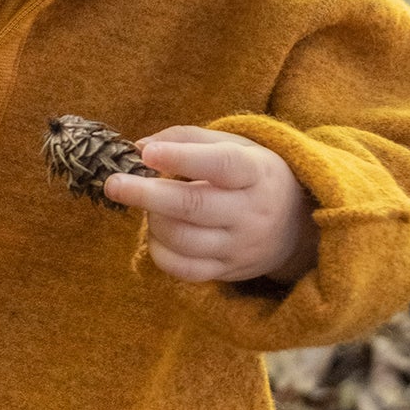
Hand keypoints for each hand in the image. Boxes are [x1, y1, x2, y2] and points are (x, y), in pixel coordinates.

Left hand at [103, 125, 318, 284]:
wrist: (295, 225)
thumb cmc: (252, 175)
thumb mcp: (235, 145)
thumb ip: (188, 138)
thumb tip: (140, 147)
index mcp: (257, 173)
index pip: (220, 164)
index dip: (182, 158)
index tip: (147, 154)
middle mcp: (251, 212)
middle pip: (194, 206)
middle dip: (147, 195)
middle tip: (113, 183)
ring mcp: (240, 246)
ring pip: (184, 239)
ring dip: (153, 221)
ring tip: (146, 206)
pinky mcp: (227, 271)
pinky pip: (185, 269)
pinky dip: (160, 251)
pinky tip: (156, 233)